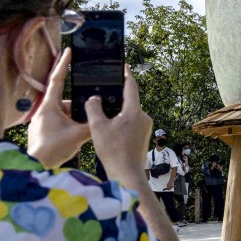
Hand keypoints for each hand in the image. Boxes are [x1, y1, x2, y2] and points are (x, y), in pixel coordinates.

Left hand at [28, 49, 90, 167]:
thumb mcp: (77, 135)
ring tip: (84, 129)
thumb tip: (102, 117)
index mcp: (49, 105)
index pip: (57, 79)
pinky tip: (78, 135)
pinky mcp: (43, 131)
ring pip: (65, 113)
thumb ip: (91, 124)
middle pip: (67, 100)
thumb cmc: (52, 149)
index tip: (69, 50)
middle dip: (80, 105)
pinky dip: (70, 126)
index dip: (63, 64)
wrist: (35, 166)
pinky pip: (61, 123)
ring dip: (76, 119)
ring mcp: (43, 121)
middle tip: (91, 108)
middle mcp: (44, 110)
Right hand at [86, 64, 153, 180]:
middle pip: (130, 101)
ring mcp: (146, 128)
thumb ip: (94, 108)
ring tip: (104, 113)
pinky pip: (132, 123)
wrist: (128, 175)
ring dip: (118, 112)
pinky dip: (122, 122)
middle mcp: (144, 117)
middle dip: (118, 97)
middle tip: (105, 91)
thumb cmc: (113, 152)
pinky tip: (110, 129)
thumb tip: (94, 98)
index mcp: (134, 111)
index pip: (131, 87)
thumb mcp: (98, 127)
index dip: (127, 74)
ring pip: (130, 113)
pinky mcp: (144, 137)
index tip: (124, 65)